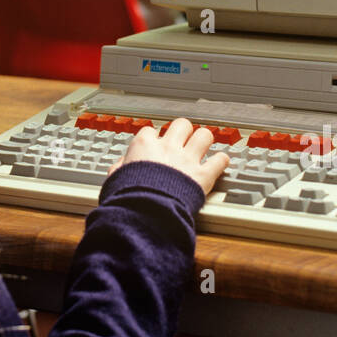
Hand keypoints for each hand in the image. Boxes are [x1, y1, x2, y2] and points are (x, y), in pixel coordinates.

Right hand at [114, 117, 228, 194]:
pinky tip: (219, 164)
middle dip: (184, 131)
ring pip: (204, 135)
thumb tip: (119, 167)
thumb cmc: (129, 197)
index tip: (156, 144)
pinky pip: (219, 161)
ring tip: (204, 147)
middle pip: (182, 124)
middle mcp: (168, 148)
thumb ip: (119, 169)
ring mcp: (187, 160)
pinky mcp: (202, 176)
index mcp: (145, 146)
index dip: (154, 138)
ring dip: (204, 141)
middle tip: (184, 140)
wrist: (146, 211)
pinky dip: (221, 162)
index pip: (151, 131)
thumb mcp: (115, 180)